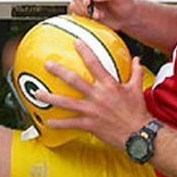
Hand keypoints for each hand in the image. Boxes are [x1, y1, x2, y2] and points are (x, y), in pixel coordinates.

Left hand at [36, 44, 153, 148]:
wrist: (139, 133)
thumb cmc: (138, 112)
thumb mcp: (137, 89)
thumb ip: (135, 72)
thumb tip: (137, 59)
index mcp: (109, 85)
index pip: (95, 64)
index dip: (85, 51)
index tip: (76, 42)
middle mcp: (98, 95)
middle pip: (74, 80)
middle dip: (59, 71)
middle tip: (47, 64)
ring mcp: (92, 110)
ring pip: (67, 102)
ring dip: (51, 98)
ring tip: (38, 94)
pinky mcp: (90, 125)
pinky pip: (71, 124)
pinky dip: (58, 124)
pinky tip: (47, 122)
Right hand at [69, 0, 134, 29]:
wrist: (126, 17)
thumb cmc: (124, 3)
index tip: (88, 2)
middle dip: (85, 6)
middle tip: (97, 12)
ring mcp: (84, 0)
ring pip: (74, 5)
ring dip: (86, 13)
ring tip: (99, 15)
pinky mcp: (83, 10)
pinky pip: (76, 14)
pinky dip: (85, 18)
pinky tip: (95, 18)